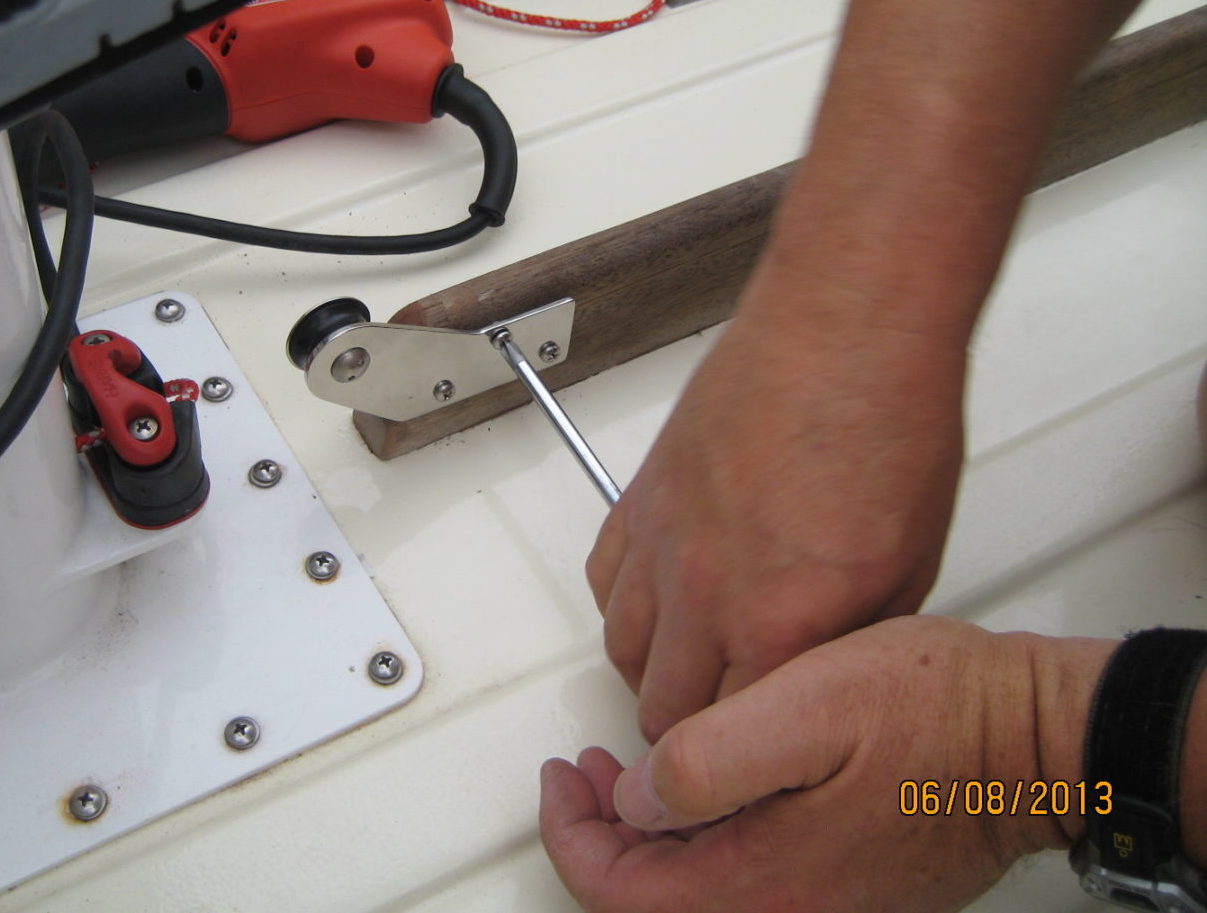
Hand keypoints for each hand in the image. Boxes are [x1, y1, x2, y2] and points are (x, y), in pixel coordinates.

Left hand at [540, 616, 1111, 912]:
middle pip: (649, 903)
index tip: (563, 773)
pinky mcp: (843, 882)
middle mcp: (790, 911)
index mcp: (764, 883)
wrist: (1039, 737)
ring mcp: (820, 903)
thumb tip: (637, 798)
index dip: (571, 832)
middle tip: (585, 768)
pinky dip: (696, 836)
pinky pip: (739, 877)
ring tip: (629, 770)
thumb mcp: (805, 708)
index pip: (620, 894)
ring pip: (691, 891)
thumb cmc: (940, 716)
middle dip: (601, 834)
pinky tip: (701, 785)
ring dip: (645, 834)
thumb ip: (707, 761)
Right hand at [587, 265, 967, 740]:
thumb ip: (852, 641)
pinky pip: (604, 582)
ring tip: (689, 668)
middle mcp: (706, 594)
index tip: (749, 775)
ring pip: (623, 652)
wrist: (843, 331)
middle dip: (691, 739)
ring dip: (653, 674)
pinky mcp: (640, 499)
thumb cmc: (885, 423)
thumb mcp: (911, 567)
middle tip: (720, 733)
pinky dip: (626, 607)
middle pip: (662, 712)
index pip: (731, 744)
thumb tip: (824, 670)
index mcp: (781, 627)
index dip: (741, 772)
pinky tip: (660, 599)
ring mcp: (663, 544)